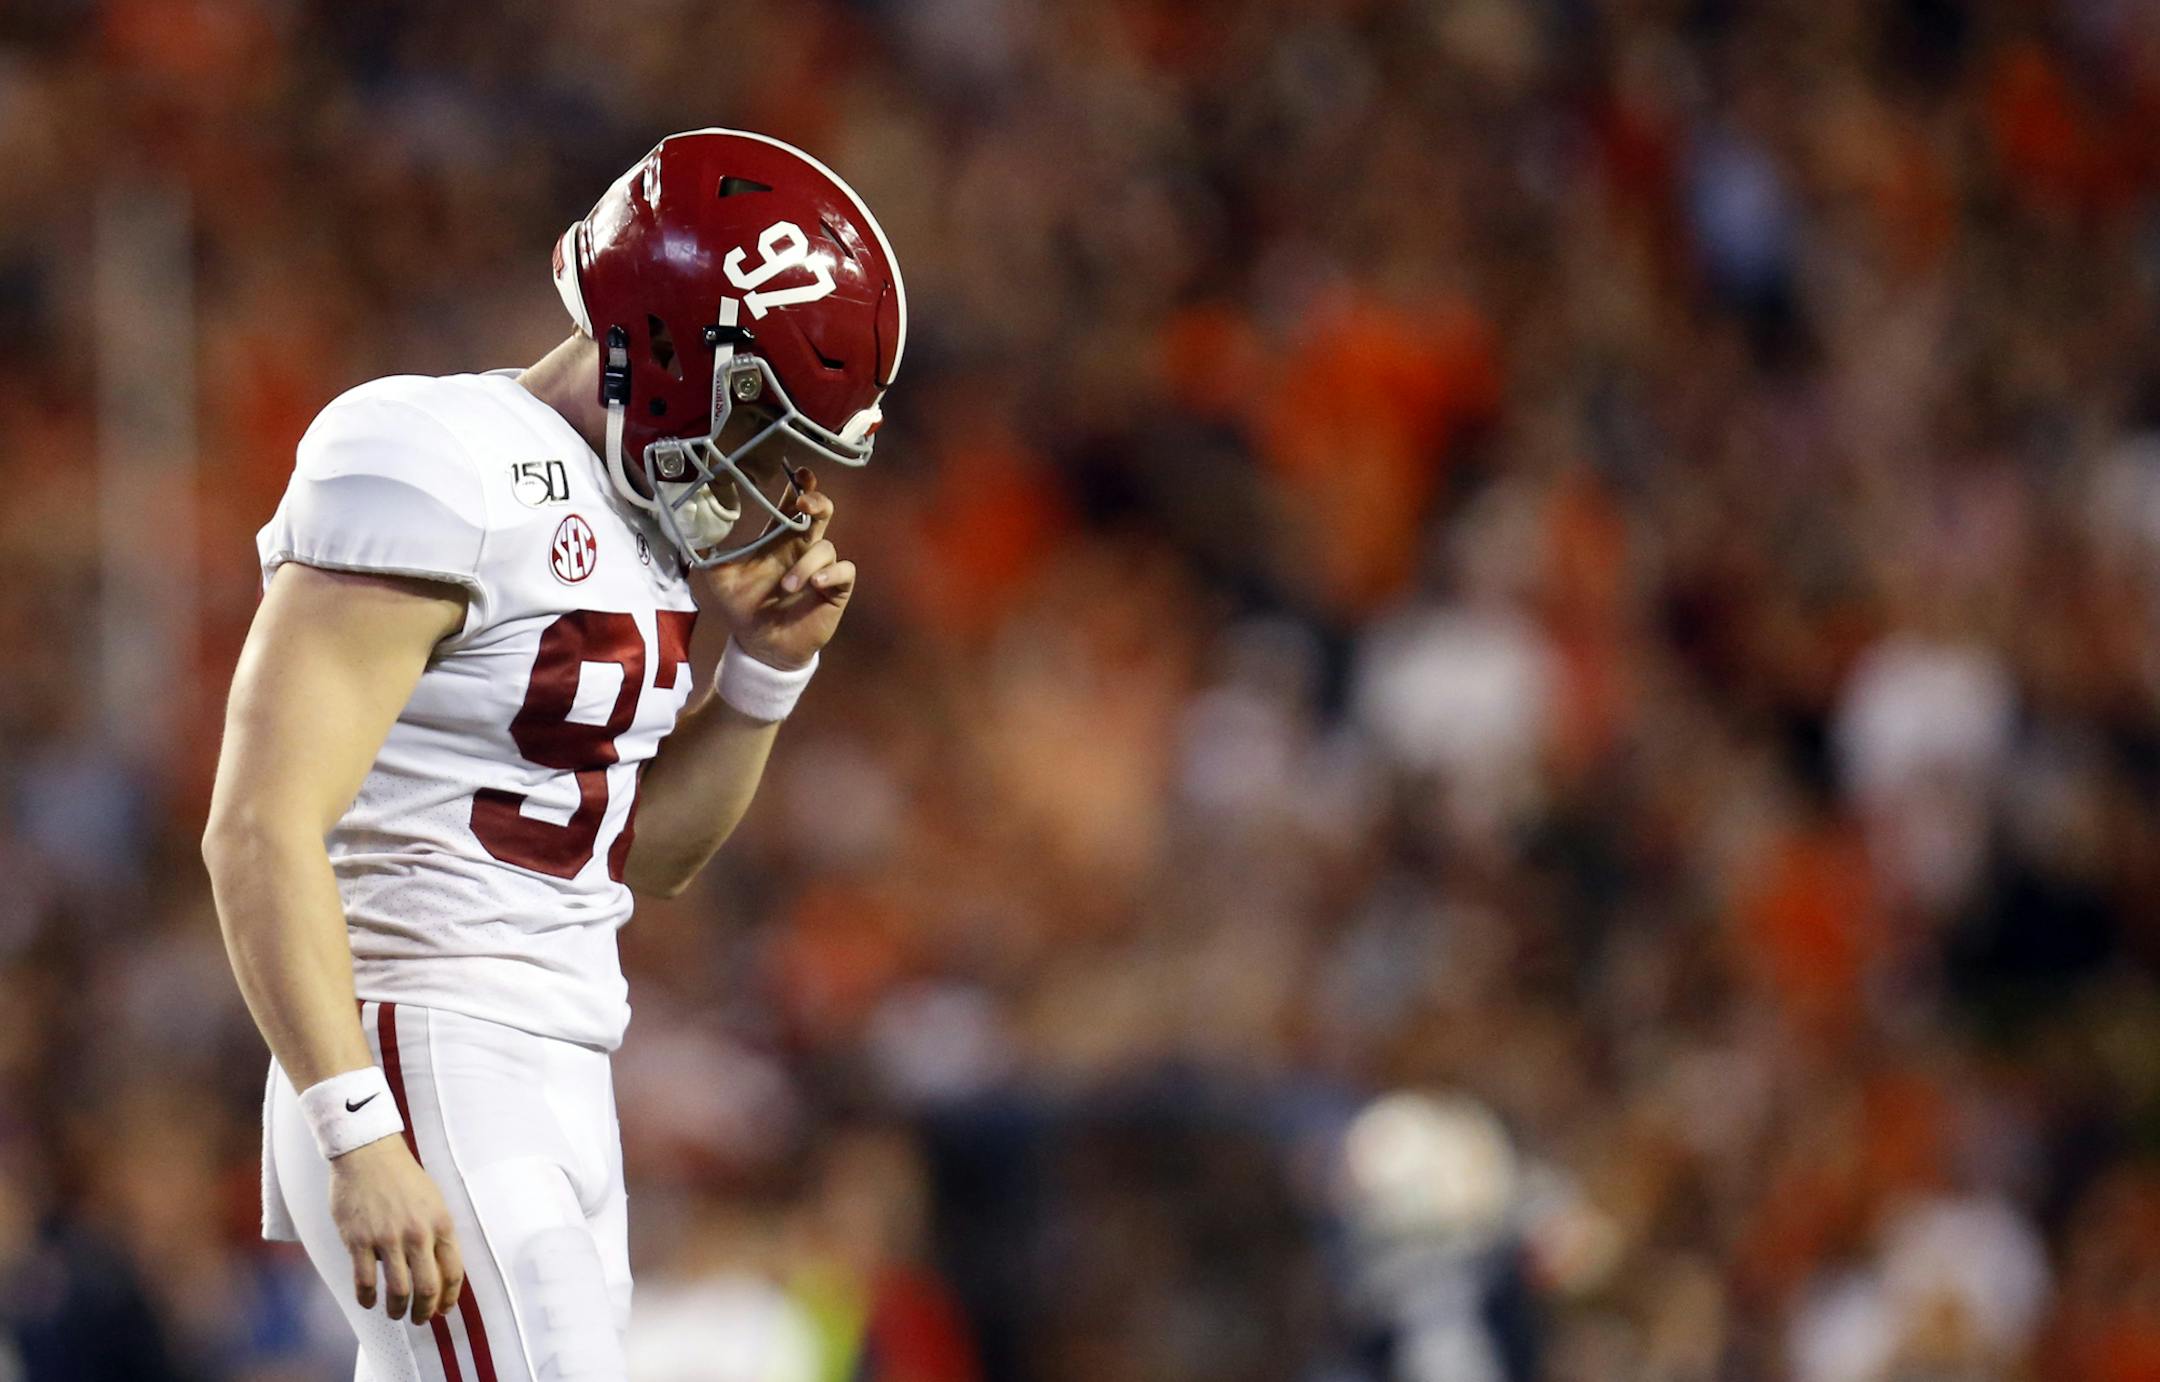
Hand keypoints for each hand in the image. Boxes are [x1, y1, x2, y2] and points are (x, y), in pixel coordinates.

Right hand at [328, 1136, 464, 1325]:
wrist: (369, 1154)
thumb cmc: (403, 1177)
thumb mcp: (434, 1201)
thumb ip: (438, 1234)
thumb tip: (441, 1269)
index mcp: (441, 1223)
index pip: (452, 1272)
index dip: (449, 1298)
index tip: (444, 1310)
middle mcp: (417, 1234)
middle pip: (427, 1288)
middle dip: (425, 1311)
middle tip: (420, 1320)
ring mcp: (387, 1238)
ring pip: (397, 1290)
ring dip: (397, 1310)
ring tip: (395, 1314)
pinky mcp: (359, 1240)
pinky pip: (364, 1281)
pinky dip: (367, 1298)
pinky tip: (369, 1301)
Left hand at [691, 469, 854, 670]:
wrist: (760, 645)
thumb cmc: (743, 607)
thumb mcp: (718, 578)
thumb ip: (707, 553)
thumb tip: (688, 530)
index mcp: (779, 540)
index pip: (792, 506)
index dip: (800, 486)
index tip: (800, 473)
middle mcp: (802, 549)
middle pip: (821, 513)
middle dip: (818, 502)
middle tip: (806, 503)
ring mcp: (821, 568)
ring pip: (827, 547)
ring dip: (807, 564)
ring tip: (787, 586)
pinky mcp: (834, 590)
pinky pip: (845, 571)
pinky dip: (831, 573)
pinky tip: (815, 584)